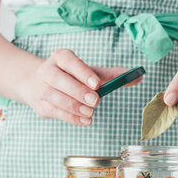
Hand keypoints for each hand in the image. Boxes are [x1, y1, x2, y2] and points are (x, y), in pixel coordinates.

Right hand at [23, 48, 140, 124]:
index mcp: (61, 57)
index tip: (96, 84)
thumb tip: (138, 76)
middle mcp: (48, 70)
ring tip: (90, 113)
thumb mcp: (91, 73)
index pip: (70, 61)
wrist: (38, 85)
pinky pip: (56, 112)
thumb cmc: (71, 77)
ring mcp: (42, 88)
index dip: (83, 72)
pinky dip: (71, 118)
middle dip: (79, 92)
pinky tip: (85, 120)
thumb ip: (114, 76)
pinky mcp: (41, 106)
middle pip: (60, 80)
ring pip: (57, 98)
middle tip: (95, 102)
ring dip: (75, 107)